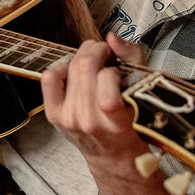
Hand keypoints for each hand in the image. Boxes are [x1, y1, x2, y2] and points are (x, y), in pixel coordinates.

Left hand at [40, 33, 146, 164]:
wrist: (114, 157)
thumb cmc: (134, 127)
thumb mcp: (144, 94)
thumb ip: (133, 60)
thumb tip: (113, 38)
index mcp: (116, 120)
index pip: (107, 77)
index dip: (115, 63)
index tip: (119, 63)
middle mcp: (89, 120)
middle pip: (85, 65)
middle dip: (98, 51)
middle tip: (106, 54)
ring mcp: (69, 118)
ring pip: (70, 67)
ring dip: (83, 58)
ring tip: (94, 65)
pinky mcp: (55, 115)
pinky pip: (50, 77)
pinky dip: (61, 68)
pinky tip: (74, 74)